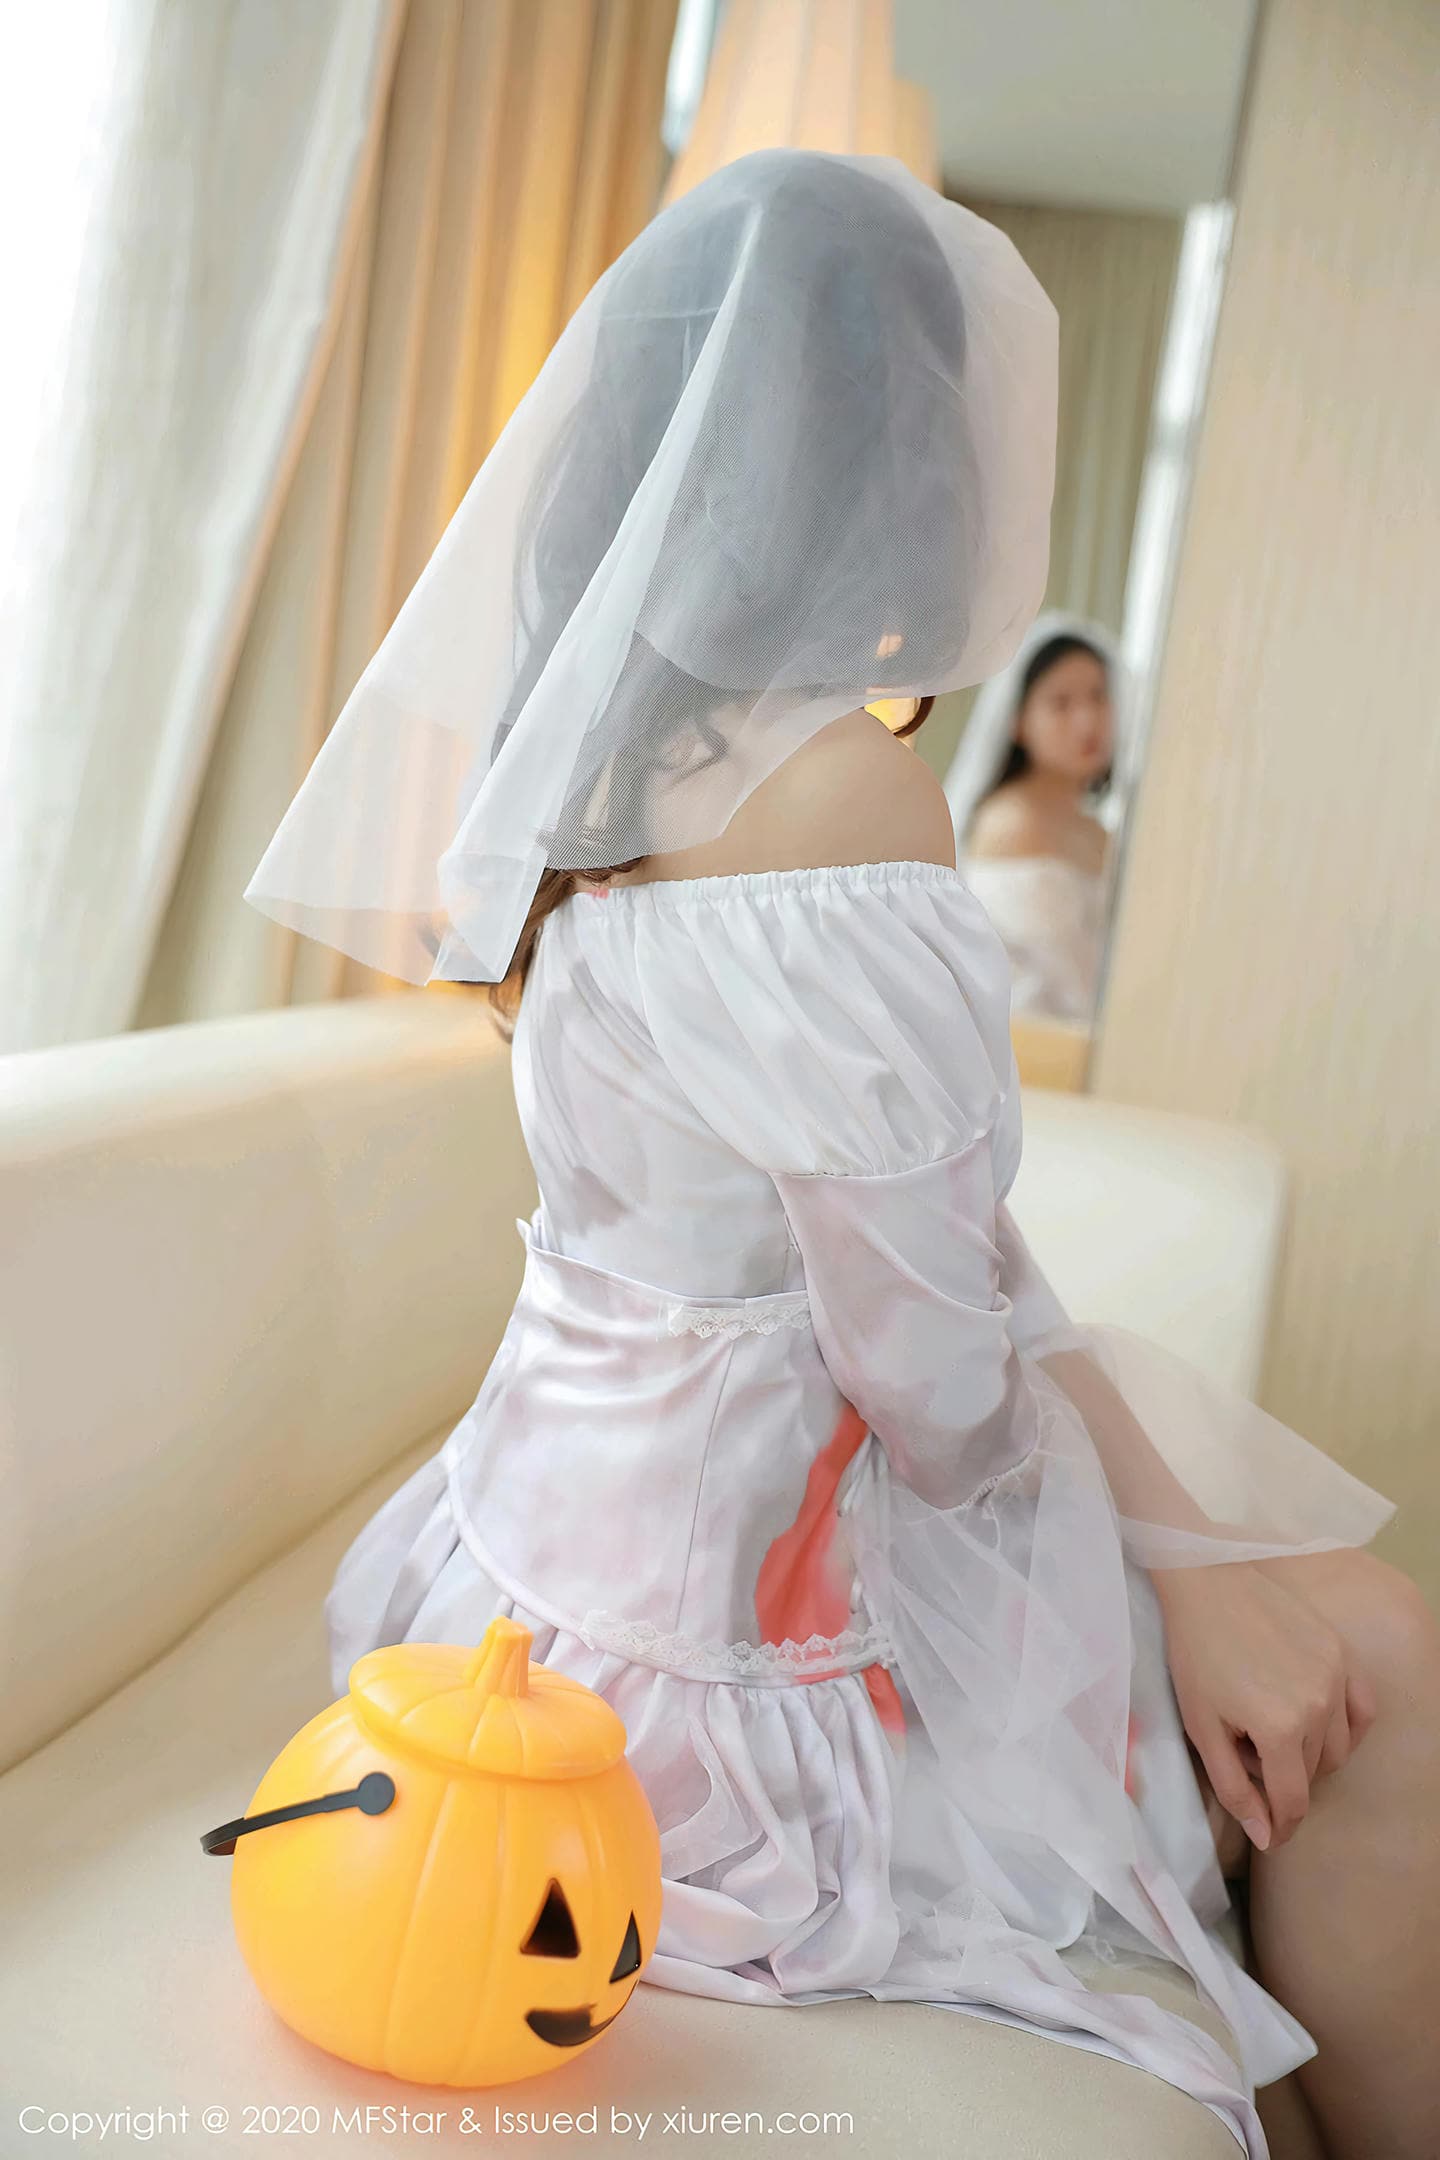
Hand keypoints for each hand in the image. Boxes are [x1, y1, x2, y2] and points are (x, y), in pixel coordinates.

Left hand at [1151, 1560, 1376, 1850]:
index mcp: (1280, 1728)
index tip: (1270, 1834)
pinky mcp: (1342, 1653)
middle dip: (1283, 1779)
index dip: (1281, 1826)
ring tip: (1271, 1731)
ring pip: (1338, 1747)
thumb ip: (1235, 1788)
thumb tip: (1267, 1836)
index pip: (1294, 1800)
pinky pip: (1362, 1710)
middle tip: (1247, 1754)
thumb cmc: (1195, 1655)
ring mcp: (1336, 1676)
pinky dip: (1346, 1728)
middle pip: (1314, 1774)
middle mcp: (1319, 1705)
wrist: (1207, 1584)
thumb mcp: (1202, 1728)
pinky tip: (1319, 1723)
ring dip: (1310, 1756)